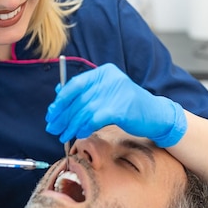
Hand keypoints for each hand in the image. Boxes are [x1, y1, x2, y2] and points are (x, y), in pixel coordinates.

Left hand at [45, 63, 186, 146]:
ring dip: (71, 125)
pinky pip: (95, 119)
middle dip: (62, 115)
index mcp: (103, 72)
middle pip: (77, 98)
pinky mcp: (121, 107)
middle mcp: (109, 78)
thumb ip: (85, 93)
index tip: (51, 113)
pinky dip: (84, 127)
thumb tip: (58, 93)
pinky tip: (79, 134)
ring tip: (63, 135)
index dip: (60, 100)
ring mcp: (116, 92)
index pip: (74, 84)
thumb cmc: (127, 107)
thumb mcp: (105, 95)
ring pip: (84, 110)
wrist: (155, 115)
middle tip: (53, 127)